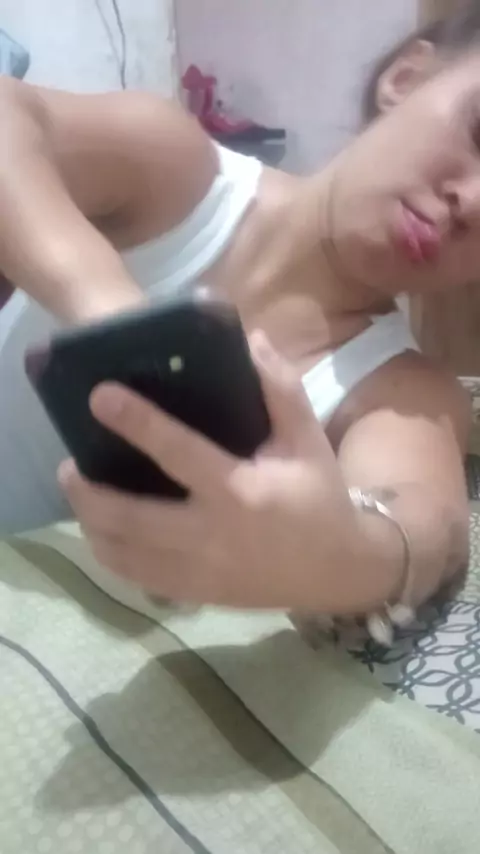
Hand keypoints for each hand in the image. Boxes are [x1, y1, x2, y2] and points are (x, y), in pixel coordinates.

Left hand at [59, 333, 362, 611]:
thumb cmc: (319, 498)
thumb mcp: (307, 440)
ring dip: (90, 522)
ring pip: (123, 553)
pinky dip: (108, 552)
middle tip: (70, 462)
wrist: (338, 571)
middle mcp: (211, 534)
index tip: (99, 396)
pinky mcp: (194, 593)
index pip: (178, 452)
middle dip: (88, 491)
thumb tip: (251, 339)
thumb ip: (280, 388)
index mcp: (240, 491)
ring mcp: (198, 571)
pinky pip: (135, 577)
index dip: (136, 422)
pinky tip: (101, 529)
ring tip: (80, 490)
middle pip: (130, 517)